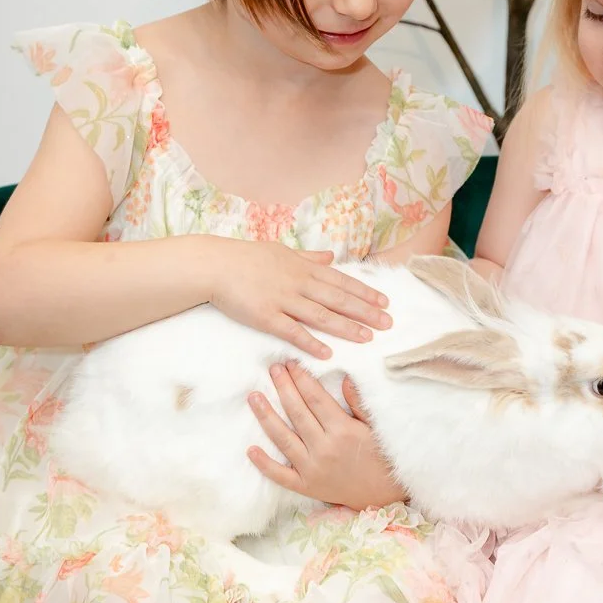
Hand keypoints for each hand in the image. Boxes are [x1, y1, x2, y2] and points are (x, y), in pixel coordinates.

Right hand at [207, 240, 390, 359]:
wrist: (215, 265)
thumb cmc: (247, 257)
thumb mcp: (282, 250)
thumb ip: (309, 256)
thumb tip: (331, 256)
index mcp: (304, 267)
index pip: (341, 281)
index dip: (365, 292)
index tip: (385, 302)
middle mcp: (298, 282)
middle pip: (338, 298)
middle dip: (365, 312)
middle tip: (387, 324)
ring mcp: (282, 300)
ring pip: (321, 315)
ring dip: (346, 327)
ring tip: (367, 338)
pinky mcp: (265, 317)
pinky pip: (292, 331)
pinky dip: (311, 342)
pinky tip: (327, 352)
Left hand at [248, 363, 404, 509]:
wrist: (384, 495)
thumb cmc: (381, 456)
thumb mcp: (375, 427)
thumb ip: (358, 403)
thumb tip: (344, 377)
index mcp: (343, 430)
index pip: (315, 398)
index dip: (301, 378)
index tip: (291, 363)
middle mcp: (324, 448)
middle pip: (297, 412)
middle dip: (283, 388)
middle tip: (273, 369)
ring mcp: (312, 469)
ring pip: (283, 439)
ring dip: (266, 416)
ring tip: (254, 397)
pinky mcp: (306, 486)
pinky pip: (280, 475)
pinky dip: (264, 464)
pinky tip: (251, 449)